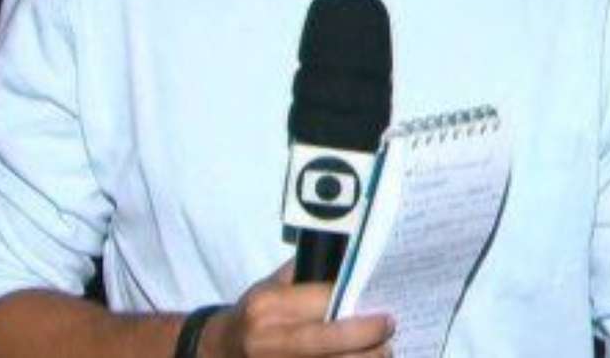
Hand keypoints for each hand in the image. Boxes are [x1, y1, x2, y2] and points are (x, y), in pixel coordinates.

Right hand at [200, 260, 393, 356]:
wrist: (219, 351)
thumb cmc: (254, 313)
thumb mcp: (271, 285)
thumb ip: (305, 274)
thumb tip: (350, 260)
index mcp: (269, 305)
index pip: (321, 301)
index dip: (354, 302)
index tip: (380, 303)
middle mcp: (270, 339)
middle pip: (330, 340)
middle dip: (368, 336)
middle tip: (390, 327)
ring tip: (384, 351)